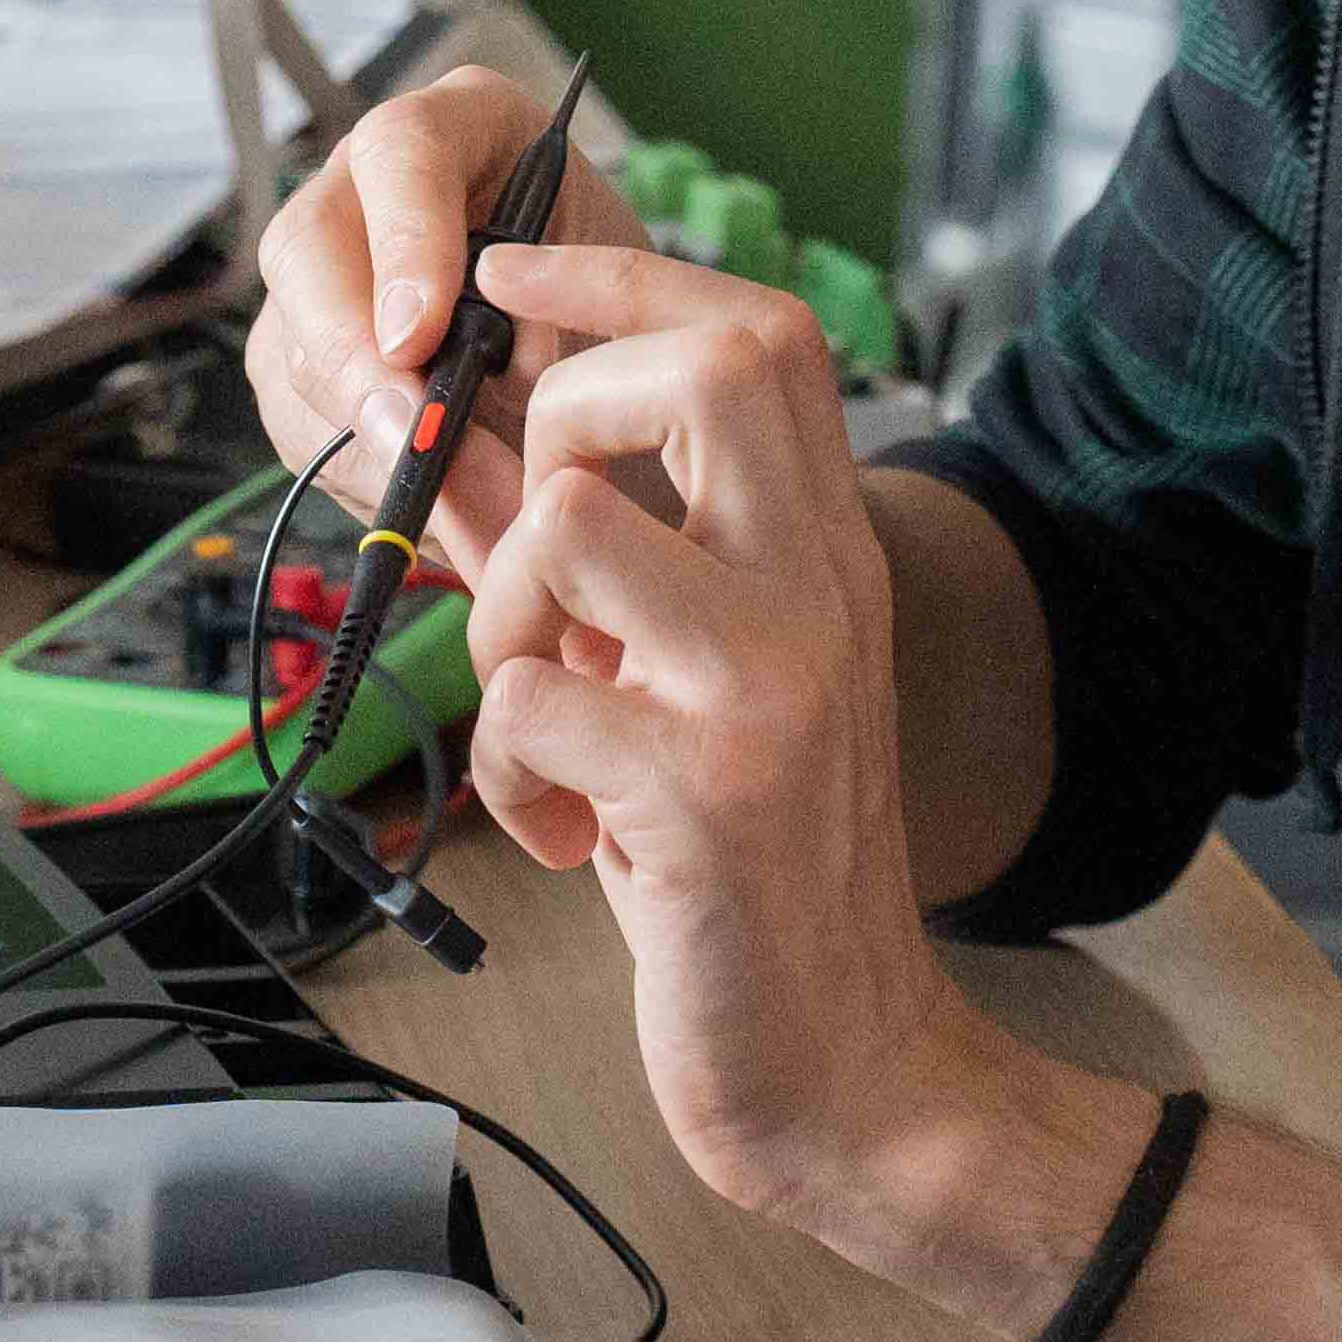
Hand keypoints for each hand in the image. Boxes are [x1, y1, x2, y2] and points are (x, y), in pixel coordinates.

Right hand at [238, 65, 648, 581]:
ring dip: (373, 438)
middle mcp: (371, 186)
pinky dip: (370, 474)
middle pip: (307, 246)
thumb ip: (546, 337)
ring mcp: (326, 272)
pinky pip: (301, 423)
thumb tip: (463, 422)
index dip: (402, 240)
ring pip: (294, 346)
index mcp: (463, 127)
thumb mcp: (612, 303)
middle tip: (413, 442)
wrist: (614, 360)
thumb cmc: (621, 307)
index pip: (400, 151)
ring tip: (463, 507)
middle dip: (354, 357)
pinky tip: (435, 508)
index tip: (421, 335)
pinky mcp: (304, 358)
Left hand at [458, 258, 1107, 1260]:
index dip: (621, 276)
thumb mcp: (712, 684)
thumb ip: (639, 569)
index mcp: (828, 554)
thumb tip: (491, 440)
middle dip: (561, 424)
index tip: (511, 272)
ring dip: (502, 622)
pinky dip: (505, 776)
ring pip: (565, 530)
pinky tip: (562, 837)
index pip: (755, 336)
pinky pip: (525, 704)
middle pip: (700, 373)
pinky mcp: (704, 797)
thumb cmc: (754, 873)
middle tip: (545, 555)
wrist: (850, 1069)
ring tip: (541, 718)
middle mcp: (820, 594)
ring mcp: (768, 690)